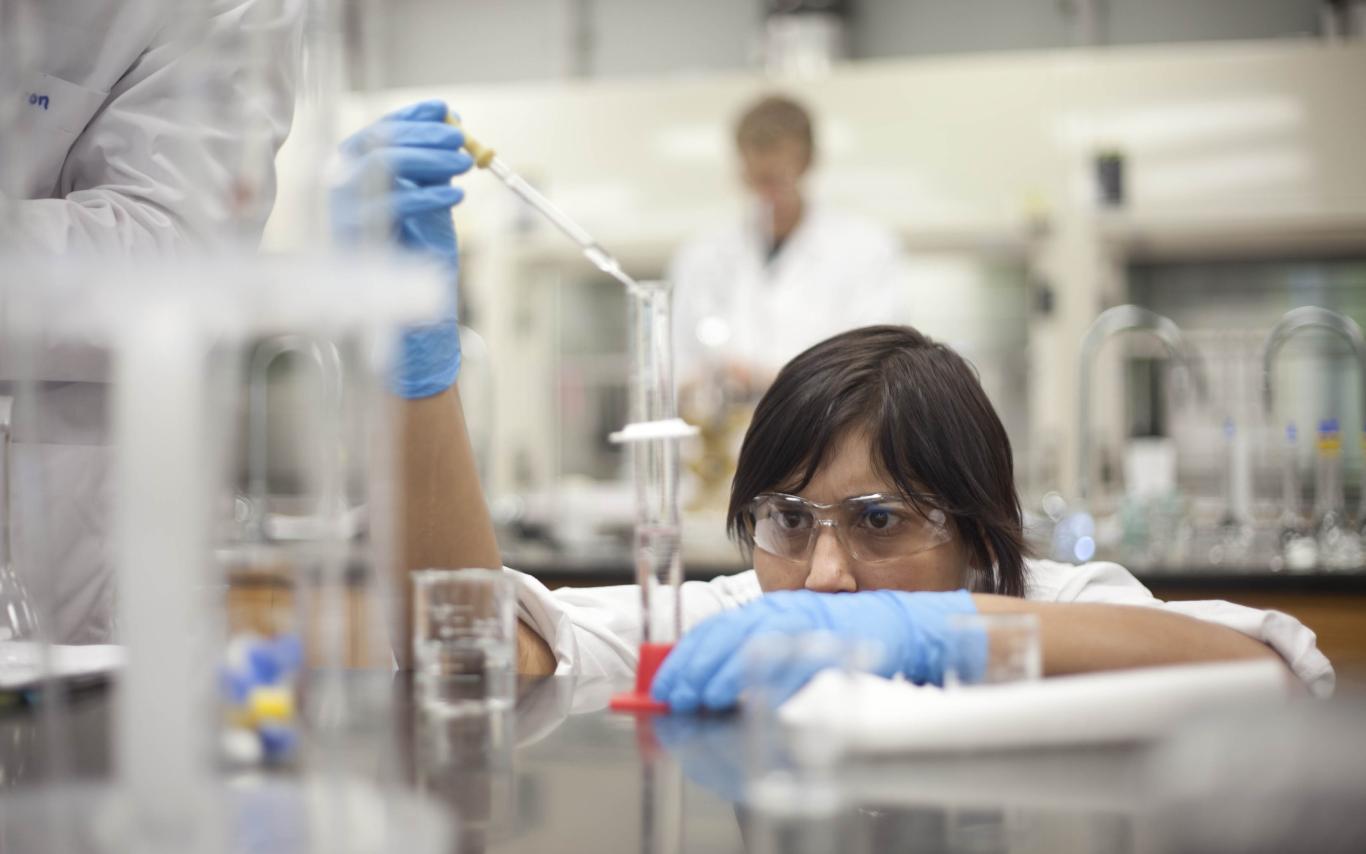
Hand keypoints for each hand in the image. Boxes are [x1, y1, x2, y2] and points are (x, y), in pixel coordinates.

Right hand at [333, 99, 472, 397]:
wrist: (407, 317)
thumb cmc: (415, 258)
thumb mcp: (429, 203)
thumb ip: (433, 166)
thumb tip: (450, 122)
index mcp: (353, 174)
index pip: (380, 131)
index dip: (413, 116)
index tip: (446, 110)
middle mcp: (340, 187)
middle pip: (379, 142)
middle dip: (424, 135)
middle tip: (461, 141)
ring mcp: (344, 210)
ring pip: (383, 166)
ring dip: (428, 159)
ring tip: (464, 164)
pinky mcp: (358, 236)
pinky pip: (394, 205)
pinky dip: (429, 195)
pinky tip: (457, 194)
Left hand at [650, 588, 977, 712]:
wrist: (907, 625)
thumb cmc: (849, 638)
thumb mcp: (797, 644)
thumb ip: (761, 660)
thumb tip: (714, 694)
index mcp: (773, 609)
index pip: (716, 629)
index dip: (685, 657)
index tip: (661, 684)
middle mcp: (785, 607)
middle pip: (725, 633)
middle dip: (694, 667)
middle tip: (671, 696)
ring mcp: (807, 617)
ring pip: (751, 640)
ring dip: (721, 672)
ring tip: (697, 698)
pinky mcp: (832, 633)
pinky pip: (792, 654)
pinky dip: (767, 676)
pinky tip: (748, 696)